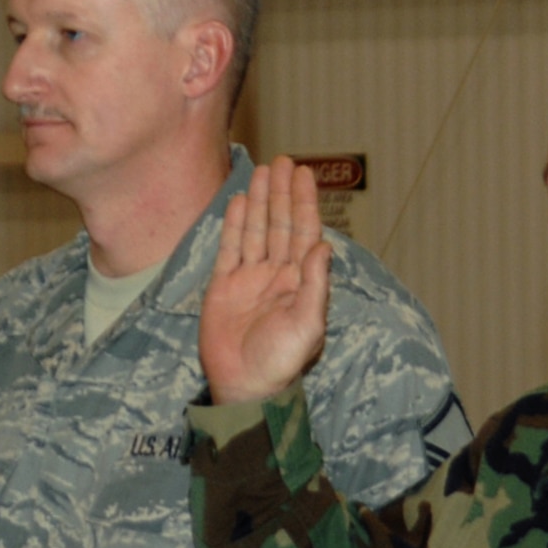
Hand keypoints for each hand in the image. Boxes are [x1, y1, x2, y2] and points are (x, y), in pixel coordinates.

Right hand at [199, 157, 330, 403]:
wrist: (245, 386)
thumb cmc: (281, 361)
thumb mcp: (307, 325)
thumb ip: (315, 285)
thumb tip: (323, 245)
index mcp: (300, 282)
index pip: (304, 233)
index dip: (304, 203)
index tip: (304, 174)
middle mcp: (276, 275)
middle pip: (281, 224)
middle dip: (282, 193)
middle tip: (282, 161)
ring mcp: (249, 279)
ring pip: (256, 231)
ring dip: (260, 201)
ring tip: (261, 170)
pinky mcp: (223, 287)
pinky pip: (230, 249)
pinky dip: (235, 225)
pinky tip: (240, 201)